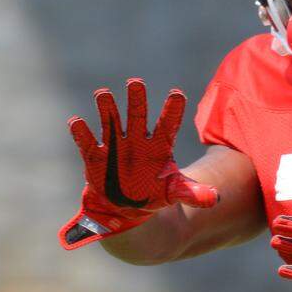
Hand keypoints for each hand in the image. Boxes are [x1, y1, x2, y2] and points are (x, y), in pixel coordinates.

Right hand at [60, 78, 217, 249]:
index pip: (168, 124)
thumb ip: (192, 193)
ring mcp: (115, 146)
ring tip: (102, 93)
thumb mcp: (173, 193)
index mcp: (159, 145)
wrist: (127, 209)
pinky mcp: (96, 158)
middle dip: (136, 100)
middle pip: (137, 115)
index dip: (172, 110)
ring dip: (107, 108)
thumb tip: (215, 199)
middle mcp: (137, 140)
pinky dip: (81, 133)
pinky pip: (87, 143)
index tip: (177, 94)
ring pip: (111, 122)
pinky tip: (76, 121)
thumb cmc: (153, 194)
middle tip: (135, 82)